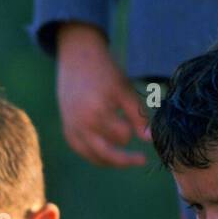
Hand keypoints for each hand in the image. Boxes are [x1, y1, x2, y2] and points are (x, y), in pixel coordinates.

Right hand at [56, 22, 150, 167]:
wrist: (77, 58)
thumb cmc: (105, 72)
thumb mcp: (125, 90)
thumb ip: (138, 115)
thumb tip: (150, 139)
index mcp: (97, 112)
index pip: (122, 136)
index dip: (132, 130)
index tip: (137, 124)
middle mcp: (81, 124)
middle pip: (107, 155)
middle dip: (127, 159)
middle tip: (142, 160)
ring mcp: (72, 129)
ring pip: (95, 157)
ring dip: (112, 159)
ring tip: (126, 157)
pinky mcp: (67, 130)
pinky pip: (83, 152)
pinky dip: (96, 155)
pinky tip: (109, 153)